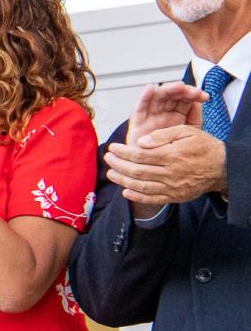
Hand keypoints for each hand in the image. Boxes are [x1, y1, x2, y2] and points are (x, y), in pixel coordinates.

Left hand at [104, 125, 227, 205]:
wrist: (223, 167)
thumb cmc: (203, 146)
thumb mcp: (186, 132)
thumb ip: (162, 135)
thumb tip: (140, 142)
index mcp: (172, 155)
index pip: (140, 155)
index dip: (123, 152)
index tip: (113, 147)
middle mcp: (172, 173)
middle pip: (137, 171)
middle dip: (118, 164)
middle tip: (108, 158)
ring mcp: (173, 187)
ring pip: (142, 186)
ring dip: (123, 180)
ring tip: (111, 173)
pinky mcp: (176, 197)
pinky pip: (153, 199)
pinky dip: (137, 197)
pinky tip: (126, 191)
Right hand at [125, 82, 205, 147]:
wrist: (160, 172)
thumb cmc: (174, 155)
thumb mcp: (190, 135)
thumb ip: (194, 119)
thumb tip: (198, 103)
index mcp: (176, 116)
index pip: (183, 99)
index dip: (192, 94)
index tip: (204, 96)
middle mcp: (163, 115)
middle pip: (171, 96)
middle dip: (181, 91)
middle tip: (192, 91)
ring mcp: (150, 119)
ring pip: (157, 99)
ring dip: (167, 90)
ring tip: (178, 87)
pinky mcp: (137, 126)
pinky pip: (139, 109)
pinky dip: (143, 98)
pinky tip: (151, 89)